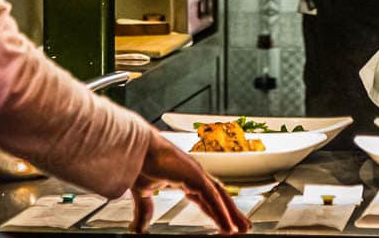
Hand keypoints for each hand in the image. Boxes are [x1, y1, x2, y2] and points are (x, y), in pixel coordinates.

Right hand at [130, 133, 248, 233]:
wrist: (136, 150)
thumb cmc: (139, 162)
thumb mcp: (143, 193)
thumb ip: (145, 210)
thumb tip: (139, 228)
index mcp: (185, 177)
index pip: (206, 198)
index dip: (216, 210)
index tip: (223, 222)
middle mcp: (195, 175)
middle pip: (218, 197)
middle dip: (230, 212)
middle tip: (242, 226)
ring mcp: (197, 174)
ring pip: (220, 198)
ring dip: (232, 214)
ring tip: (242, 229)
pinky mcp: (195, 176)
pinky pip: (212, 198)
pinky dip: (222, 213)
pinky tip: (228, 226)